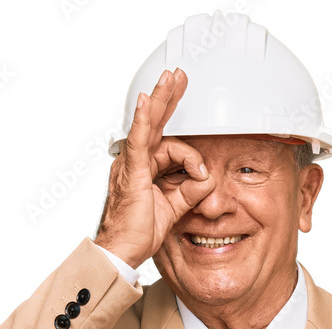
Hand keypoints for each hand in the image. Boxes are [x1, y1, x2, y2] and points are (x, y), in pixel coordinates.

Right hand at [95, 67, 215, 269]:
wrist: (123, 250)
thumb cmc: (139, 232)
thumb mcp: (174, 208)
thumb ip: (191, 191)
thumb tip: (208, 179)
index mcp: (145, 169)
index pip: (170, 146)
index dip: (191, 156)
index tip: (203, 174)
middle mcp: (135, 162)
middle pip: (155, 123)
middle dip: (168, 98)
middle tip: (178, 76)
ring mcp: (131, 164)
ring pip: (148, 125)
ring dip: (160, 99)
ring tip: (170, 78)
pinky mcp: (131, 171)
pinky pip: (137, 140)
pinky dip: (142, 120)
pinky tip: (146, 101)